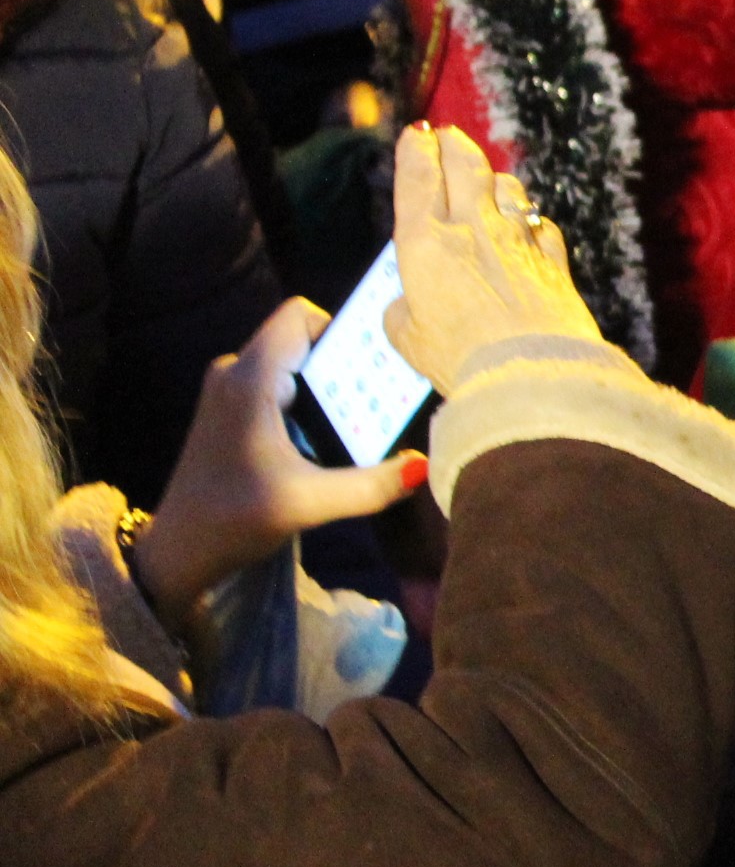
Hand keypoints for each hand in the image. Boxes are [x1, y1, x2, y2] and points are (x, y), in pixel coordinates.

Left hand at [128, 299, 425, 632]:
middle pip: (302, 340)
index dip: (342, 327)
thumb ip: (370, 485)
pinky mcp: (230, 411)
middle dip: (346, 361)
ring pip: (293, 364)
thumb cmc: (233, 520)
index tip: (379, 358)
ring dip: (330, 384)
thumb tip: (424, 465)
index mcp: (250, 380)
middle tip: (387, 392)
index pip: (299, 317)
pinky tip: (332, 435)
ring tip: (368, 415)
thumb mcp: (308, 504)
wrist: (179, 549)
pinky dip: (311, 400)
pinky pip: (280, 385)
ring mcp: (228, 391)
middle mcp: (235, 373)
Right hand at [381, 125, 598, 392]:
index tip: (416, 133)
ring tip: (488, 179)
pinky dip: (531, 220)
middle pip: (466, 166)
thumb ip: (403, 311)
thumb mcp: (407, 338)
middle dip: (454, 145)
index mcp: (426, 241)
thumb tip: (410, 303)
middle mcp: (474, 229)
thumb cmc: (460, 357)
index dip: (415, 150)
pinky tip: (529, 226)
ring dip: (495, 178)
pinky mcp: (554, 259)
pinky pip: (542, 224)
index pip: (418, 178)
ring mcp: (519, 240)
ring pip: (508, 187)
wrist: (532, 371)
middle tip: (448, 135)